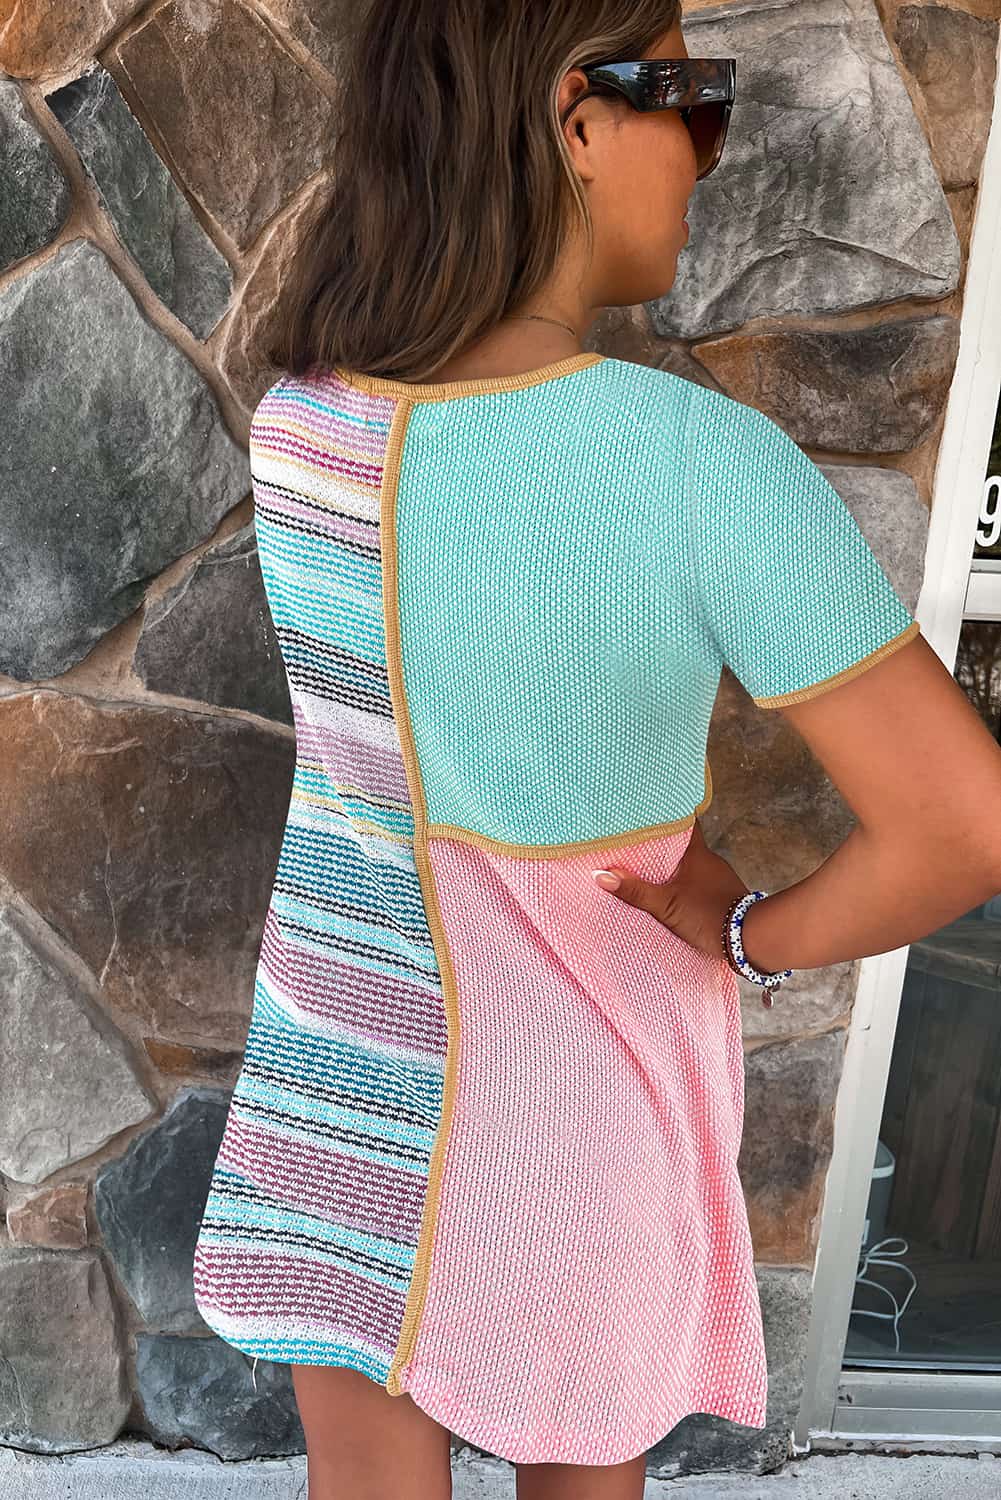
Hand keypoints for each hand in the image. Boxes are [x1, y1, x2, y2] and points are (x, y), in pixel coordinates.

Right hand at [591, 819, 749, 963]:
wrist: (750, 938)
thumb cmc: (708, 914)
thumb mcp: (667, 904)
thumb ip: (636, 891)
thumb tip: (601, 875)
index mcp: (697, 853)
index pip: (684, 822)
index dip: (669, 813)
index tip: (652, 807)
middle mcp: (710, 860)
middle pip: (685, 844)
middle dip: (664, 843)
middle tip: (640, 840)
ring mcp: (719, 878)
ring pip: (692, 864)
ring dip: (675, 866)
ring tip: (650, 868)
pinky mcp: (723, 895)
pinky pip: (700, 881)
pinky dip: (686, 882)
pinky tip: (674, 892)